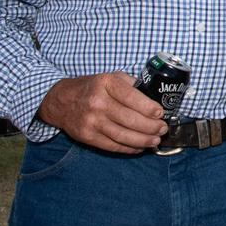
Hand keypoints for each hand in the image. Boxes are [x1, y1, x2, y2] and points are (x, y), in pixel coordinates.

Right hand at [36, 73, 165, 152]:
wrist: (62, 101)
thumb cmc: (92, 88)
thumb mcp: (110, 77)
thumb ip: (131, 85)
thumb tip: (155, 97)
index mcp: (106, 84)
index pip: (132, 97)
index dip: (149, 108)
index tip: (160, 113)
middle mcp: (97, 103)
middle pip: (130, 119)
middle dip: (151, 127)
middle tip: (163, 129)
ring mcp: (91, 121)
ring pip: (123, 135)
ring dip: (143, 140)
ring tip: (155, 140)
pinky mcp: (87, 136)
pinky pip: (112, 145)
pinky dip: (129, 148)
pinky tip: (140, 147)